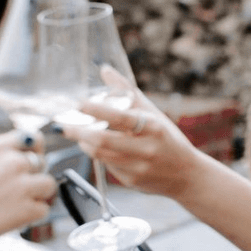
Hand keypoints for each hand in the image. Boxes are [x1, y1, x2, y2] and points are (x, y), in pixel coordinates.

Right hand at [0, 130, 55, 239]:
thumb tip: (23, 150)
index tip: (33, 159)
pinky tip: (14, 216)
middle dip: (32, 174)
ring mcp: (24, 186)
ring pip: (49, 184)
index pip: (34, 138)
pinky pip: (44, 209)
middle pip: (41, 163)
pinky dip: (33, 214)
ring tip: (18, 202)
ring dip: (39, 194)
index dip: (35, 149)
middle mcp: (14, 163)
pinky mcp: (29, 209)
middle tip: (14, 188)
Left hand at [61, 67, 201, 199]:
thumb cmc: (167, 139)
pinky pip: (107, 166)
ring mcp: (138, 167)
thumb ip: (127, 92)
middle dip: (78, 131)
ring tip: (80, 134)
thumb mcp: (153, 114)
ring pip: (100, 154)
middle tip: (64, 125)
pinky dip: (99, 155)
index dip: (97, 110)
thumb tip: (105, 70)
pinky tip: (101, 149)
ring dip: (85, 143)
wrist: (186, 175)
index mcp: (153, 127)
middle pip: (102, 140)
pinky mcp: (131, 181)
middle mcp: (146, 149)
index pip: (120, 117)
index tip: (79, 104)